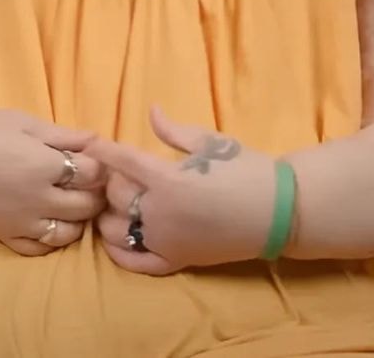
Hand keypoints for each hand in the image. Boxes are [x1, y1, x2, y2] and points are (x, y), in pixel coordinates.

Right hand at [0, 107, 108, 255]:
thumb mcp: (24, 123)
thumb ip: (64, 135)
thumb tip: (100, 141)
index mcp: (43, 166)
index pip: (93, 174)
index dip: (98, 164)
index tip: (92, 159)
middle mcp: (38, 199)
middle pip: (87, 206)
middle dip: (93, 192)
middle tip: (86, 181)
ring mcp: (22, 222)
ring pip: (69, 233)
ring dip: (77, 219)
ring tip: (69, 202)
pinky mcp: (6, 235)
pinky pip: (40, 248)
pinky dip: (51, 239)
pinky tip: (49, 221)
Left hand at [86, 106, 279, 274]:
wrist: (282, 212)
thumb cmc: (248, 171)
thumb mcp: (212, 142)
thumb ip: (173, 131)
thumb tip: (150, 110)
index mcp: (168, 180)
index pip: (121, 161)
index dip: (102, 151)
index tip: (90, 144)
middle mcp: (161, 213)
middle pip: (116, 195)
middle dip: (111, 181)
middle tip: (116, 171)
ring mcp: (167, 241)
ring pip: (117, 229)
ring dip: (110, 214)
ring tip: (118, 201)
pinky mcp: (178, 261)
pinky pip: (136, 262)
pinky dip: (118, 252)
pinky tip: (113, 239)